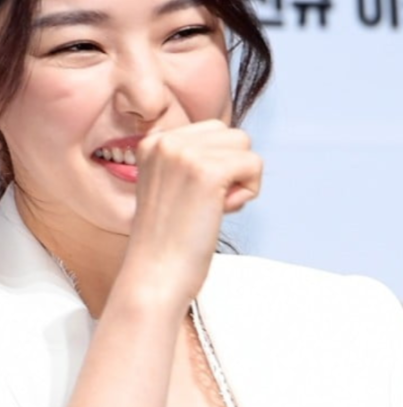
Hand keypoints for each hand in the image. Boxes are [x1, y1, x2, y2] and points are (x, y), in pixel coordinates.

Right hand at [123, 119, 262, 308]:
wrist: (155, 274)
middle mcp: (165, 141)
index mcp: (152, 142)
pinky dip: (249, 191)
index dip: (213, 165)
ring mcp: (185, 154)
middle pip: (229, 134)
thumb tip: (237, 144)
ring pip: (244, 144)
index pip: (208, 131)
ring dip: (240, 177)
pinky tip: (222, 211)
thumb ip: (191, 158)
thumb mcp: (167, 182)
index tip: (191, 196)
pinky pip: (254, 164)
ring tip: (212, 207)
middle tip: (204, 203)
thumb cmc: (168, 238)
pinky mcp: (208, 172)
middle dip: (229, 166)